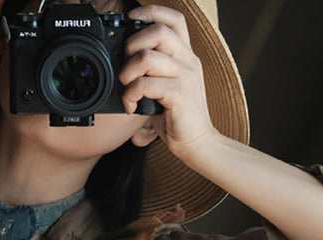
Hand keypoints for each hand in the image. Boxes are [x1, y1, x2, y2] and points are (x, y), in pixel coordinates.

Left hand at [121, 6, 219, 158]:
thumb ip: (153, 71)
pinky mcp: (179, 95)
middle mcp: (188, 61)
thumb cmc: (178, 117)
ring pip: (146, 58)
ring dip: (127, 73)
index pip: (173, 19)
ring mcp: (185, 77)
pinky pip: (145, 85)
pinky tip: (131, 106)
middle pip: (157, 31)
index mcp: (186, 55)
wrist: (198, 143)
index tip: (131, 19)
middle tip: (126, 67)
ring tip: (126, 88)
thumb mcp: (167, 86)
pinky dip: (130, 95)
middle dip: (132, 44)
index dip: (151, 12)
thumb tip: (124, 62)